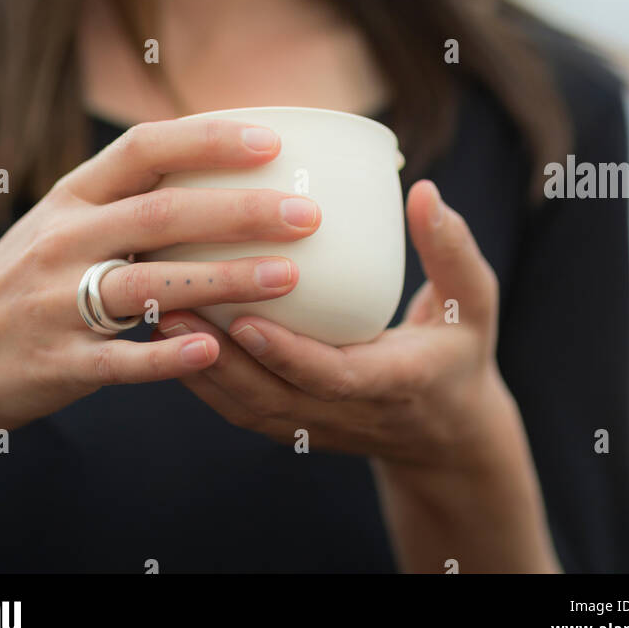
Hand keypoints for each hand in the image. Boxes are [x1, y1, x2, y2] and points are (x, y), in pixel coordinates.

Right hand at [0, 118, 322, 443]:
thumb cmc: (29, 283)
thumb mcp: (62, 224)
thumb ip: (128, 199)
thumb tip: (224, 168)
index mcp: (71, 198)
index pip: (143, 149)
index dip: (207, 139)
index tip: (272, 138)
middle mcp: (63, 240)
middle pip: (162, 214)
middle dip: (239, 209)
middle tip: (307, 212)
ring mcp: (56, 303)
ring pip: (150, 284)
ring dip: (223, 279)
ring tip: (289, 276)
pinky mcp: (56, 363)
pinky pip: (119, 359)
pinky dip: (167, 356)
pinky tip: (216, 350)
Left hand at [153, 178, 503, 469]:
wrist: (447, 437)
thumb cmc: (459, 351)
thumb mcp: (472, 301)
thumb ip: (451, 249)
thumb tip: (424, 190)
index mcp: (393, 384)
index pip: (331, 376)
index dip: (286, 353)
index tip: (244, 318)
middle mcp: (344, 414)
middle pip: (268, 397)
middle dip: (215, 357)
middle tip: (172, 301)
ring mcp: (312, 427)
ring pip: (242, 406)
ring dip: (195, 364)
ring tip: (157, 306)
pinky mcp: (291, 427)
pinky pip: (237, 406)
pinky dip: (200, 374)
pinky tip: (168, 327)